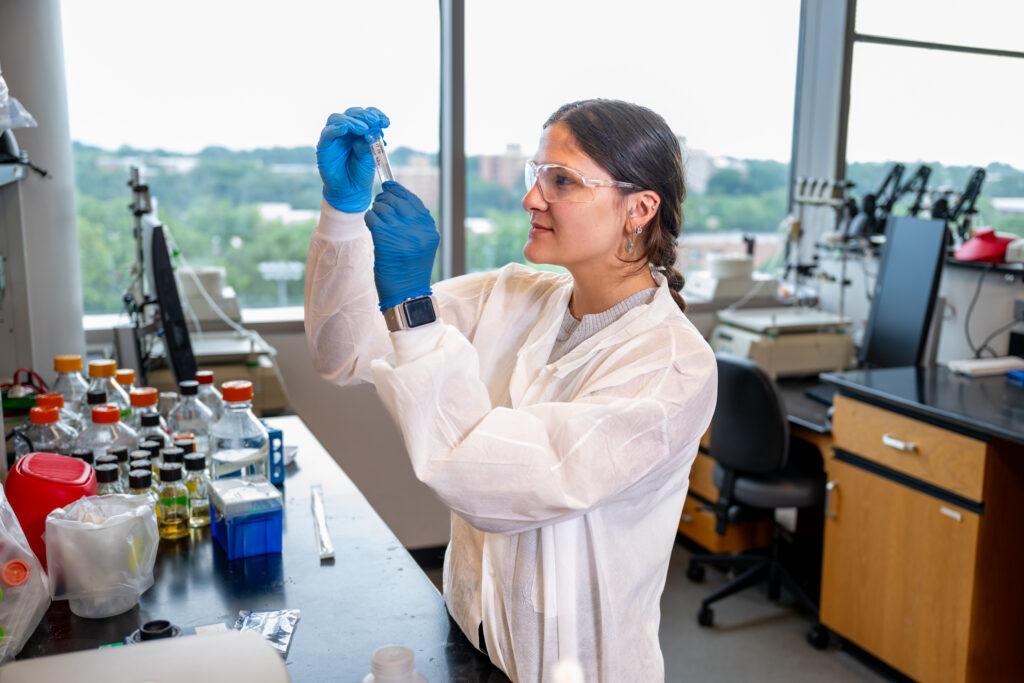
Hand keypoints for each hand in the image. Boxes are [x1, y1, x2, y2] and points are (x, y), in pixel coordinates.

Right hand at [316, 107, 389, 212]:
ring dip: (352, 121)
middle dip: (364, 115)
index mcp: (359, 130)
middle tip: (375, 122)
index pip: (365, 115)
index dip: (375, 114)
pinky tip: (345, 129)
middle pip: (352, 113)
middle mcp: (345, 130)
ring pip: (337, 118)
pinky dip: (336, 128)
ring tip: (364, 129)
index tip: (386, 122)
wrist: (351, 191)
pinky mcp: (323, 146)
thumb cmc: (361, 172)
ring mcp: (333, 136)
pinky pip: (327, 133)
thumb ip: (370, 143)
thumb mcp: (370, 157)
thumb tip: (372, 131)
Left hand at [365, 182, 439, 311]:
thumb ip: (415, 224)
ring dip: (376, 210)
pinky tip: (372, 225)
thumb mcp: (422, 245)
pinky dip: (370, 218)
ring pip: (383, 207)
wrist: (407, 295)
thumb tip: (397, 199)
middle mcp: (418, 229)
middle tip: (380, 203)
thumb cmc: (411, 271)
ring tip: (377, 220)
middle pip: (398, 200)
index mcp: (429, 229)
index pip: (414, 201)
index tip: (389, 186)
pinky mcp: (385, 239)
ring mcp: (402, 233)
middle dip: (385, 199)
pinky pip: (372, 217)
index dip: (399, 191)